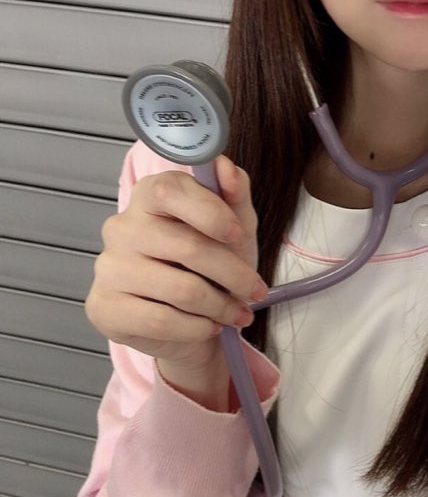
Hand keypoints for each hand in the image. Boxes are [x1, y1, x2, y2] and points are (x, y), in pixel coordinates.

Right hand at [85, 155, 267, 399]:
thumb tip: (226, 168)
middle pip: (186, 246)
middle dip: (233, 273)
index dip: (210, 211)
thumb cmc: (212, 267)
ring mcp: (108, 268)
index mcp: (149, 196)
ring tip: (236, 313)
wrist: (191, 322)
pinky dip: (198, 328)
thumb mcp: (235, 228)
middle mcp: (121, 227)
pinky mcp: (104, 307)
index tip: (237, 234)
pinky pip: (162, 321)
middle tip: (256, 291)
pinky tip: (208, 326)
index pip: (170, 190)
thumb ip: (234, 194)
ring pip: (180, 289)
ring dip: (220, 306)